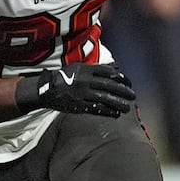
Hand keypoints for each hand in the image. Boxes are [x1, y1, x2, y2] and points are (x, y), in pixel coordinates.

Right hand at [15, 63, 135, 116]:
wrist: (47, 89)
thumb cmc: (66, 77)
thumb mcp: (80, 67)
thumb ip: (99, 67)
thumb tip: (117, 66)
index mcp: (86, 70)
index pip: (108, 72)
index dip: (121, 78)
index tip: (129, 82)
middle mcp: (85, 81)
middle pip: (109, 86)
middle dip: (123, 91)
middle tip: (133, 95)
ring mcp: (82, 94)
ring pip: (104, 98)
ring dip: (118, 103)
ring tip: (128, 107)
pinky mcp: (79, 105)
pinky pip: (96, 108)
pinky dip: (107, 111)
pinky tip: (116, 114)